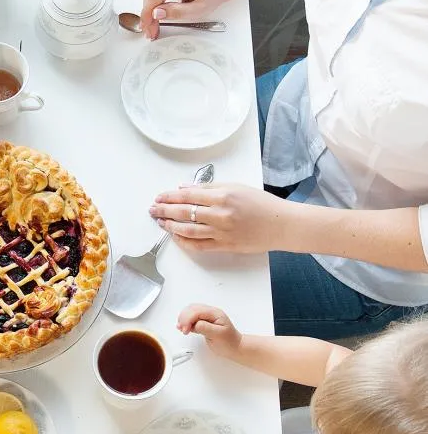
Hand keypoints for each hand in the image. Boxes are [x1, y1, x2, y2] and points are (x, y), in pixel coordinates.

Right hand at [140, 0, 234, 39]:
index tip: (148, 28)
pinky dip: (153, 3)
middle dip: (147, 15)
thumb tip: (157, 14)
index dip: (147, 14)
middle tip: (150, 31)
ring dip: (149, 9)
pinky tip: (156, 14)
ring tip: (153, 25)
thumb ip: (177, 12)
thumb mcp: (198, 8)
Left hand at [149, 183, 293, 253]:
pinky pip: (198, 245)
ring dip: (170, 226)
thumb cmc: (261, 203)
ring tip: (160, 222)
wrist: (280, 224)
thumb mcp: (236, 187)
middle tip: (153, 209)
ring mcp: (221, 232)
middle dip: (164, 210)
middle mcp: (220, 215)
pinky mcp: (224, 246)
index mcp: (222, 196)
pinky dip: (184, 241)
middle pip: (183, 213)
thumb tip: (184, 188)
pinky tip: (175, 236)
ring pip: (188, 230)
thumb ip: (208, 188)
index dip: (169, 197)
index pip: (187, 196)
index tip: (159, 197)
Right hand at [177, 304, 241, 357]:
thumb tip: (195, 324)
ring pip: (190, 311)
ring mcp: (206, 316)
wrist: (234, 347)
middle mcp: (210, 313)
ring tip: (182, 328)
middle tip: (182, 329)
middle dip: (184, 318)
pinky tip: (184, 327)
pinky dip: (185, 321)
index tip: (185, 329)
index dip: (188, 319)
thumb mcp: (218, 335)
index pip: (197, 311)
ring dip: (183, 319)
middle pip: (192, 309)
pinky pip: (191, 317)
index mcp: (215, 314)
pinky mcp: (203, 321)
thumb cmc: (229, 342)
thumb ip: (206, 328)